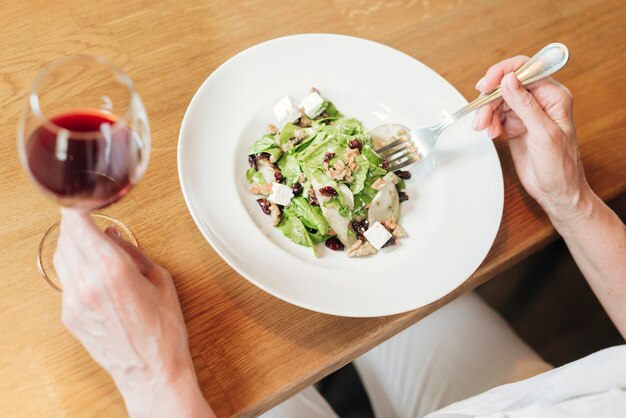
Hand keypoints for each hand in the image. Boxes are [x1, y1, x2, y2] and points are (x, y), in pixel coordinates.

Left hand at [54, 208, 213, 417]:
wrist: (151, 370)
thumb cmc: (163, 330)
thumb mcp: (160, 280)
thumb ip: (133, 252)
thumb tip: (113, 235)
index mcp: (113, 270)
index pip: (78, 224)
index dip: (79, 207)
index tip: (85, 200)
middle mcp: (87, 284)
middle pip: (67, 238)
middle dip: (78, 224)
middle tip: (92, 218)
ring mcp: (74, 301)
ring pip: (62, 257)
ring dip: (75, 244)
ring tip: (95, 243)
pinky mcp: (69, 315)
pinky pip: (66, 280)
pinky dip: (76, 267)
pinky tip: (95, 270)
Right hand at [473, 56, 590, 222]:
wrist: (556, 191)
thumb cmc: (560, 166)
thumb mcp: (543, 133)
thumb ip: (525, 105)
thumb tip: (509, 80)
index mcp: (554, 96)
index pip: (526, 70)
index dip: (503, 73)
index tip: (486, 84)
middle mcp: (540, 101)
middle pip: (507, 85)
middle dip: (490, 99)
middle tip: (481, 116)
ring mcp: (527, 113)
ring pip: (499, 100)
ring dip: (487, 112)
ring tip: (483, 128)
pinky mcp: (516, 125)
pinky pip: (497, 115)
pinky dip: (490, 122)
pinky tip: (491, 133)